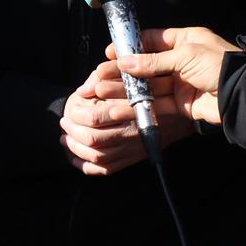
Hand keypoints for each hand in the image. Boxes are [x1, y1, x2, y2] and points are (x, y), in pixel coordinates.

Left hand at [60, 62, 192, 174]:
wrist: (181, 111)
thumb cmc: (154, 87)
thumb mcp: (132, 76)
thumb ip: (105, 77)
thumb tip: (83, 89)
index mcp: (131, 111)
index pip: (96, 118)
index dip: (77, 115)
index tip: (70, 109)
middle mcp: (132, 133)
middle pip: (94, 140)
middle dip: (73, 132)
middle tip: (64, 124)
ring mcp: (133, 149)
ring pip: (98, 157)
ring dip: (76, 150)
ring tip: (66, 138)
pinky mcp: (133, 158)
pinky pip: (107, 169)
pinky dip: (87, 167)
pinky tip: (76, 158)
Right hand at [109, 26, 236, 124]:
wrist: (241, 95)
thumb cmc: (218, 65)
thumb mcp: (184, 56)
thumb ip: (153, 61)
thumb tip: (124, 61)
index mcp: (185, 40)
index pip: (152, 40)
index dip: (131, 47)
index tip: (110, 54)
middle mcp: (181, 60)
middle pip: (146, 65)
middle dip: (123, 71)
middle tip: (100, 76)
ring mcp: (181, 83)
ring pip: (149, 86)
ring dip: (126, 89)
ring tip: (103, 92)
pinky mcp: (182, 104)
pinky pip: (157, 104)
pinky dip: (140, 106)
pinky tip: (121, 106)